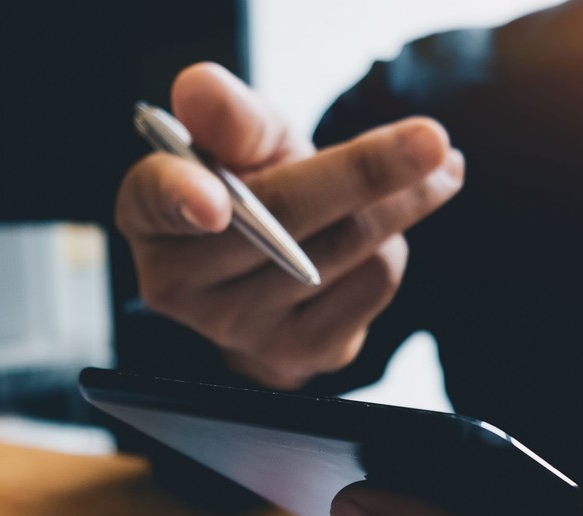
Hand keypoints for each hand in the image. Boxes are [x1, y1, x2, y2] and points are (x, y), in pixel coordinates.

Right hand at [115, 63, 464, 389]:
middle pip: (285, 218)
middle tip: (433, 142)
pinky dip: (392, 248)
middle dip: (368, 172)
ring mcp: (236, 330)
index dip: (183, 196)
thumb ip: (227, 111)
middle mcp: (181, 283)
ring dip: (400, 203)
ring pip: (344, 249)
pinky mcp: (294, 357)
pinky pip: (371, 285)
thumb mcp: (243, 134)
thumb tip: (201, 91)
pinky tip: (384, 236)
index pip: (157, 196)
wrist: (281, 255)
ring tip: (421, 175)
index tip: (214, 203)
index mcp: (150, 212)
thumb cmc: (254, 181)